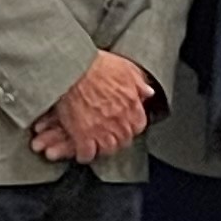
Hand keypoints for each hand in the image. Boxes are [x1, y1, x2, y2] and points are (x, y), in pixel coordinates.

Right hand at [39, 50, 155, 164]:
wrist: (72, 69)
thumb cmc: (95, 65)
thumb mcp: (125, 67)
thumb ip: (139, 82)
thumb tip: (148, 92)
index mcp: (131, 105)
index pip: (138, 125)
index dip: (130, 126)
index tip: (125, 124)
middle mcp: (119, 120)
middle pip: (124, 140)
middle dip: (118, 138)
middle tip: (110, 136)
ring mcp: (101, 130)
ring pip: (107, 149)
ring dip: (103, 147)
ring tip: (97, 145)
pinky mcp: (83, 135)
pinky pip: (87, 153)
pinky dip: (84, 154)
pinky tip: (82, 152)